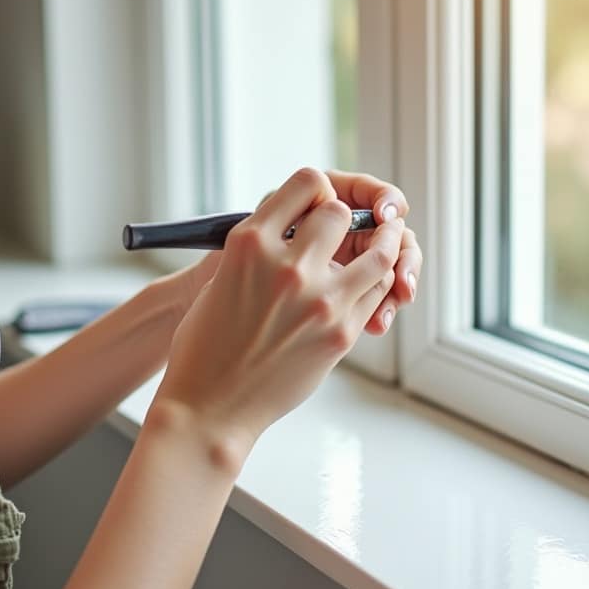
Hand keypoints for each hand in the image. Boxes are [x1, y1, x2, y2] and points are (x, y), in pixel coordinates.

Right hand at [153, 168, 403, 453]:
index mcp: (249, 243)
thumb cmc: (207, 345)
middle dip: (344, 220)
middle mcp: (286, 265)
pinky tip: (370, 286)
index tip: (316, 207)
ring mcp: (319, 300)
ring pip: (378, 254)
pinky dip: (377, 283)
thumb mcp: (220, 278)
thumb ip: (258, 250)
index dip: (317, 192)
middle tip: (342, 234)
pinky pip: (377, 293)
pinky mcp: (341, 332)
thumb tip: (293, 231)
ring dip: (381, 246)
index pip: (306, 182)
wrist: (210, 406)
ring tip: (380, 246)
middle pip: (342, 213)